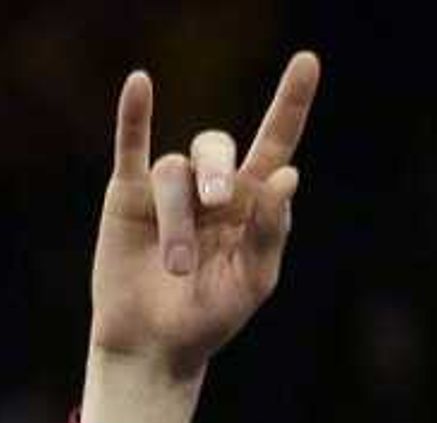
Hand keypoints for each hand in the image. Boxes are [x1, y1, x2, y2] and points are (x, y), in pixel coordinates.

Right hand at [83, 53, 318, 422]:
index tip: (308, 61)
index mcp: (252, 205)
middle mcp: (211, 187)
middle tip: (219, 202)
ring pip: (175, 171)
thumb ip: (271, 230)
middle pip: (218, 148)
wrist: (155, 346)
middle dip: (220, 171)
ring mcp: (169, 188)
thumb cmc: (210, 318)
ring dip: (178, 218)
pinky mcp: (128, 193)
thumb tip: (289, 174)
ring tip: (176, 265)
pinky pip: (132, 144)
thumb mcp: (253, 281)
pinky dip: (135, 114)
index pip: (275, 142)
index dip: (291, 103)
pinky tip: (141, 85)